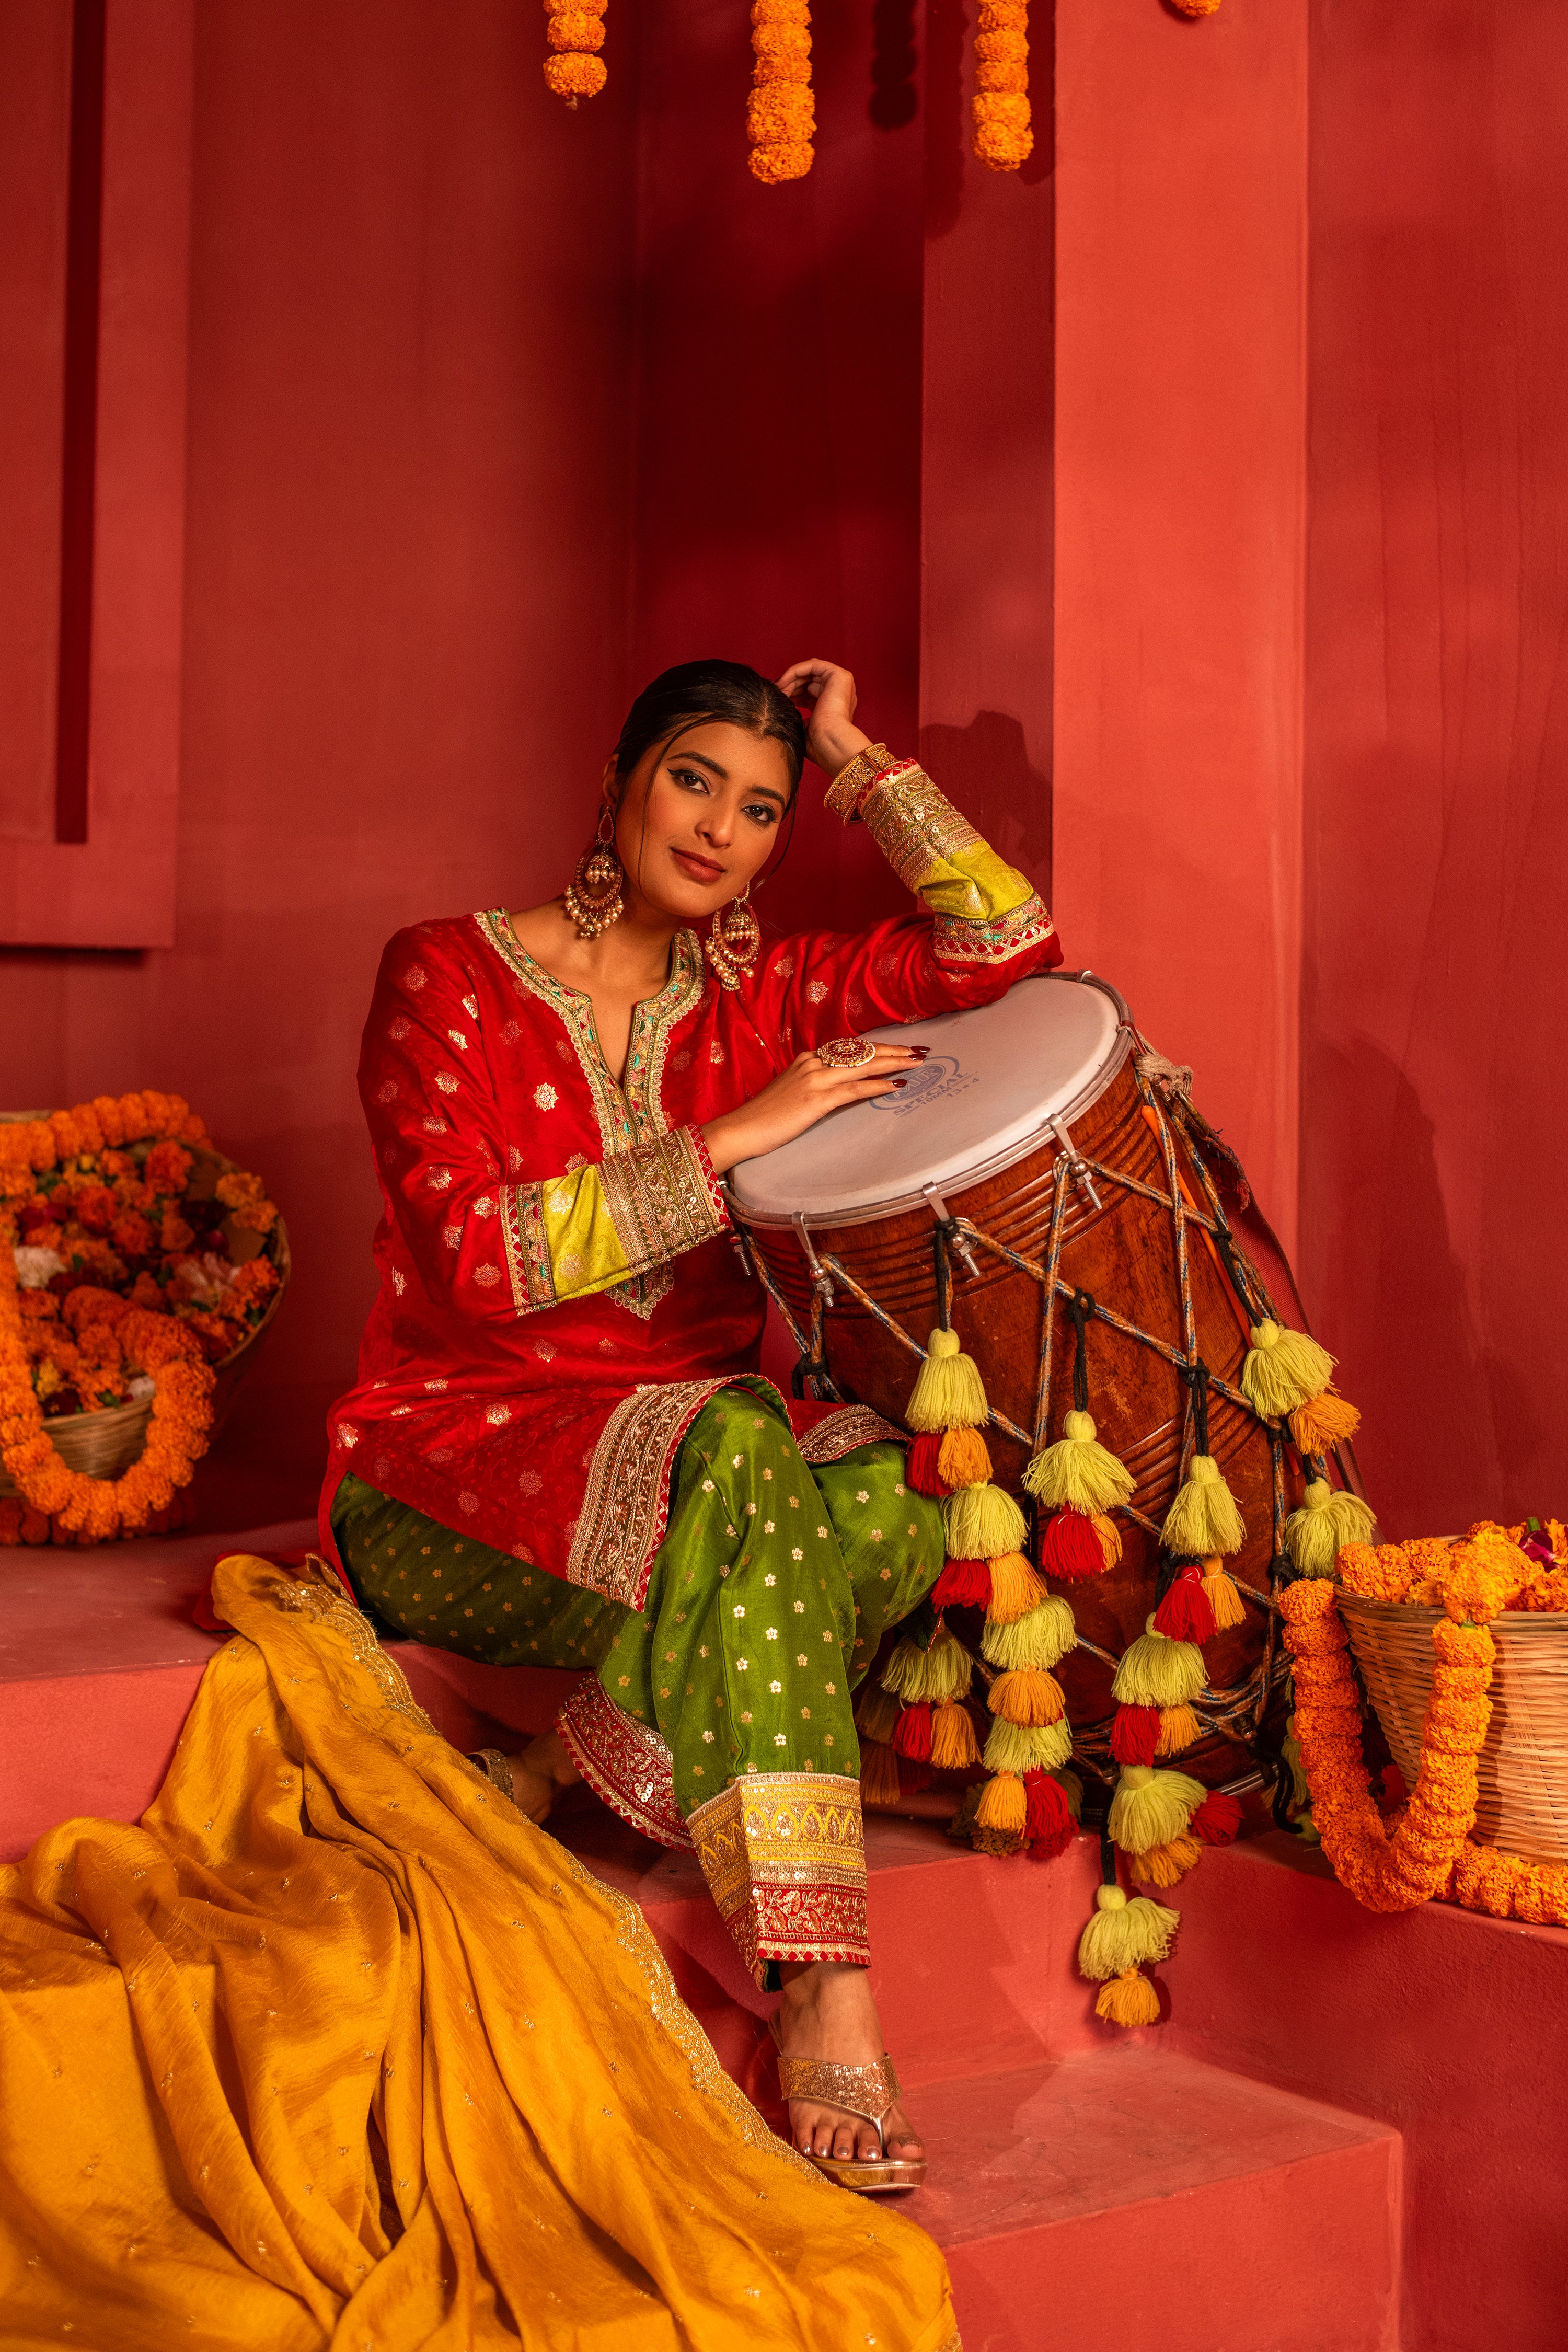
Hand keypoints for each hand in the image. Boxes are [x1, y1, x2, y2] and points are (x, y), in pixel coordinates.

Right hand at [702, 1043, 925, 1173]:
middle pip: (862, 1052)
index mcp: (807, 1059)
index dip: (878, 1047)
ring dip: (893, 1063)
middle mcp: (812, 1062)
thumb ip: (815, 1085)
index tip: (899, 1047)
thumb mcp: (791, 1093)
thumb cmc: (765, 1117)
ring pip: (863, 1066)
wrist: (741, 1129)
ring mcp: (815, 1079)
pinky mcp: (817, 1099)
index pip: (850, 1048)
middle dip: (893, 1050)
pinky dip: (878, 1086)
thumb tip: (842, 1088)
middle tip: (919, 1051)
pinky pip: (854, 1089)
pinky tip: (896, 1086)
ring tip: (916, 1063)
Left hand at [776, 659, 870, 780]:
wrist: (831, 742)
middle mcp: (838, 694)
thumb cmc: (819, 744)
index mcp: (833, 707)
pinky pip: (814, 664)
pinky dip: (797, 670)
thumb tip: (782, 713)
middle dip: (789, 686)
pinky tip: (785, 681)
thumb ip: (798, 720)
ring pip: (809, 673)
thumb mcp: (804, 729)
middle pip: (808, 682)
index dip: (791, 694)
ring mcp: (841, 684)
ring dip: (791, 679)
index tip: (777, 699)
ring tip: (779, 689)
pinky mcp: (840, 676)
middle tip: (775, 692)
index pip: (808, 695)